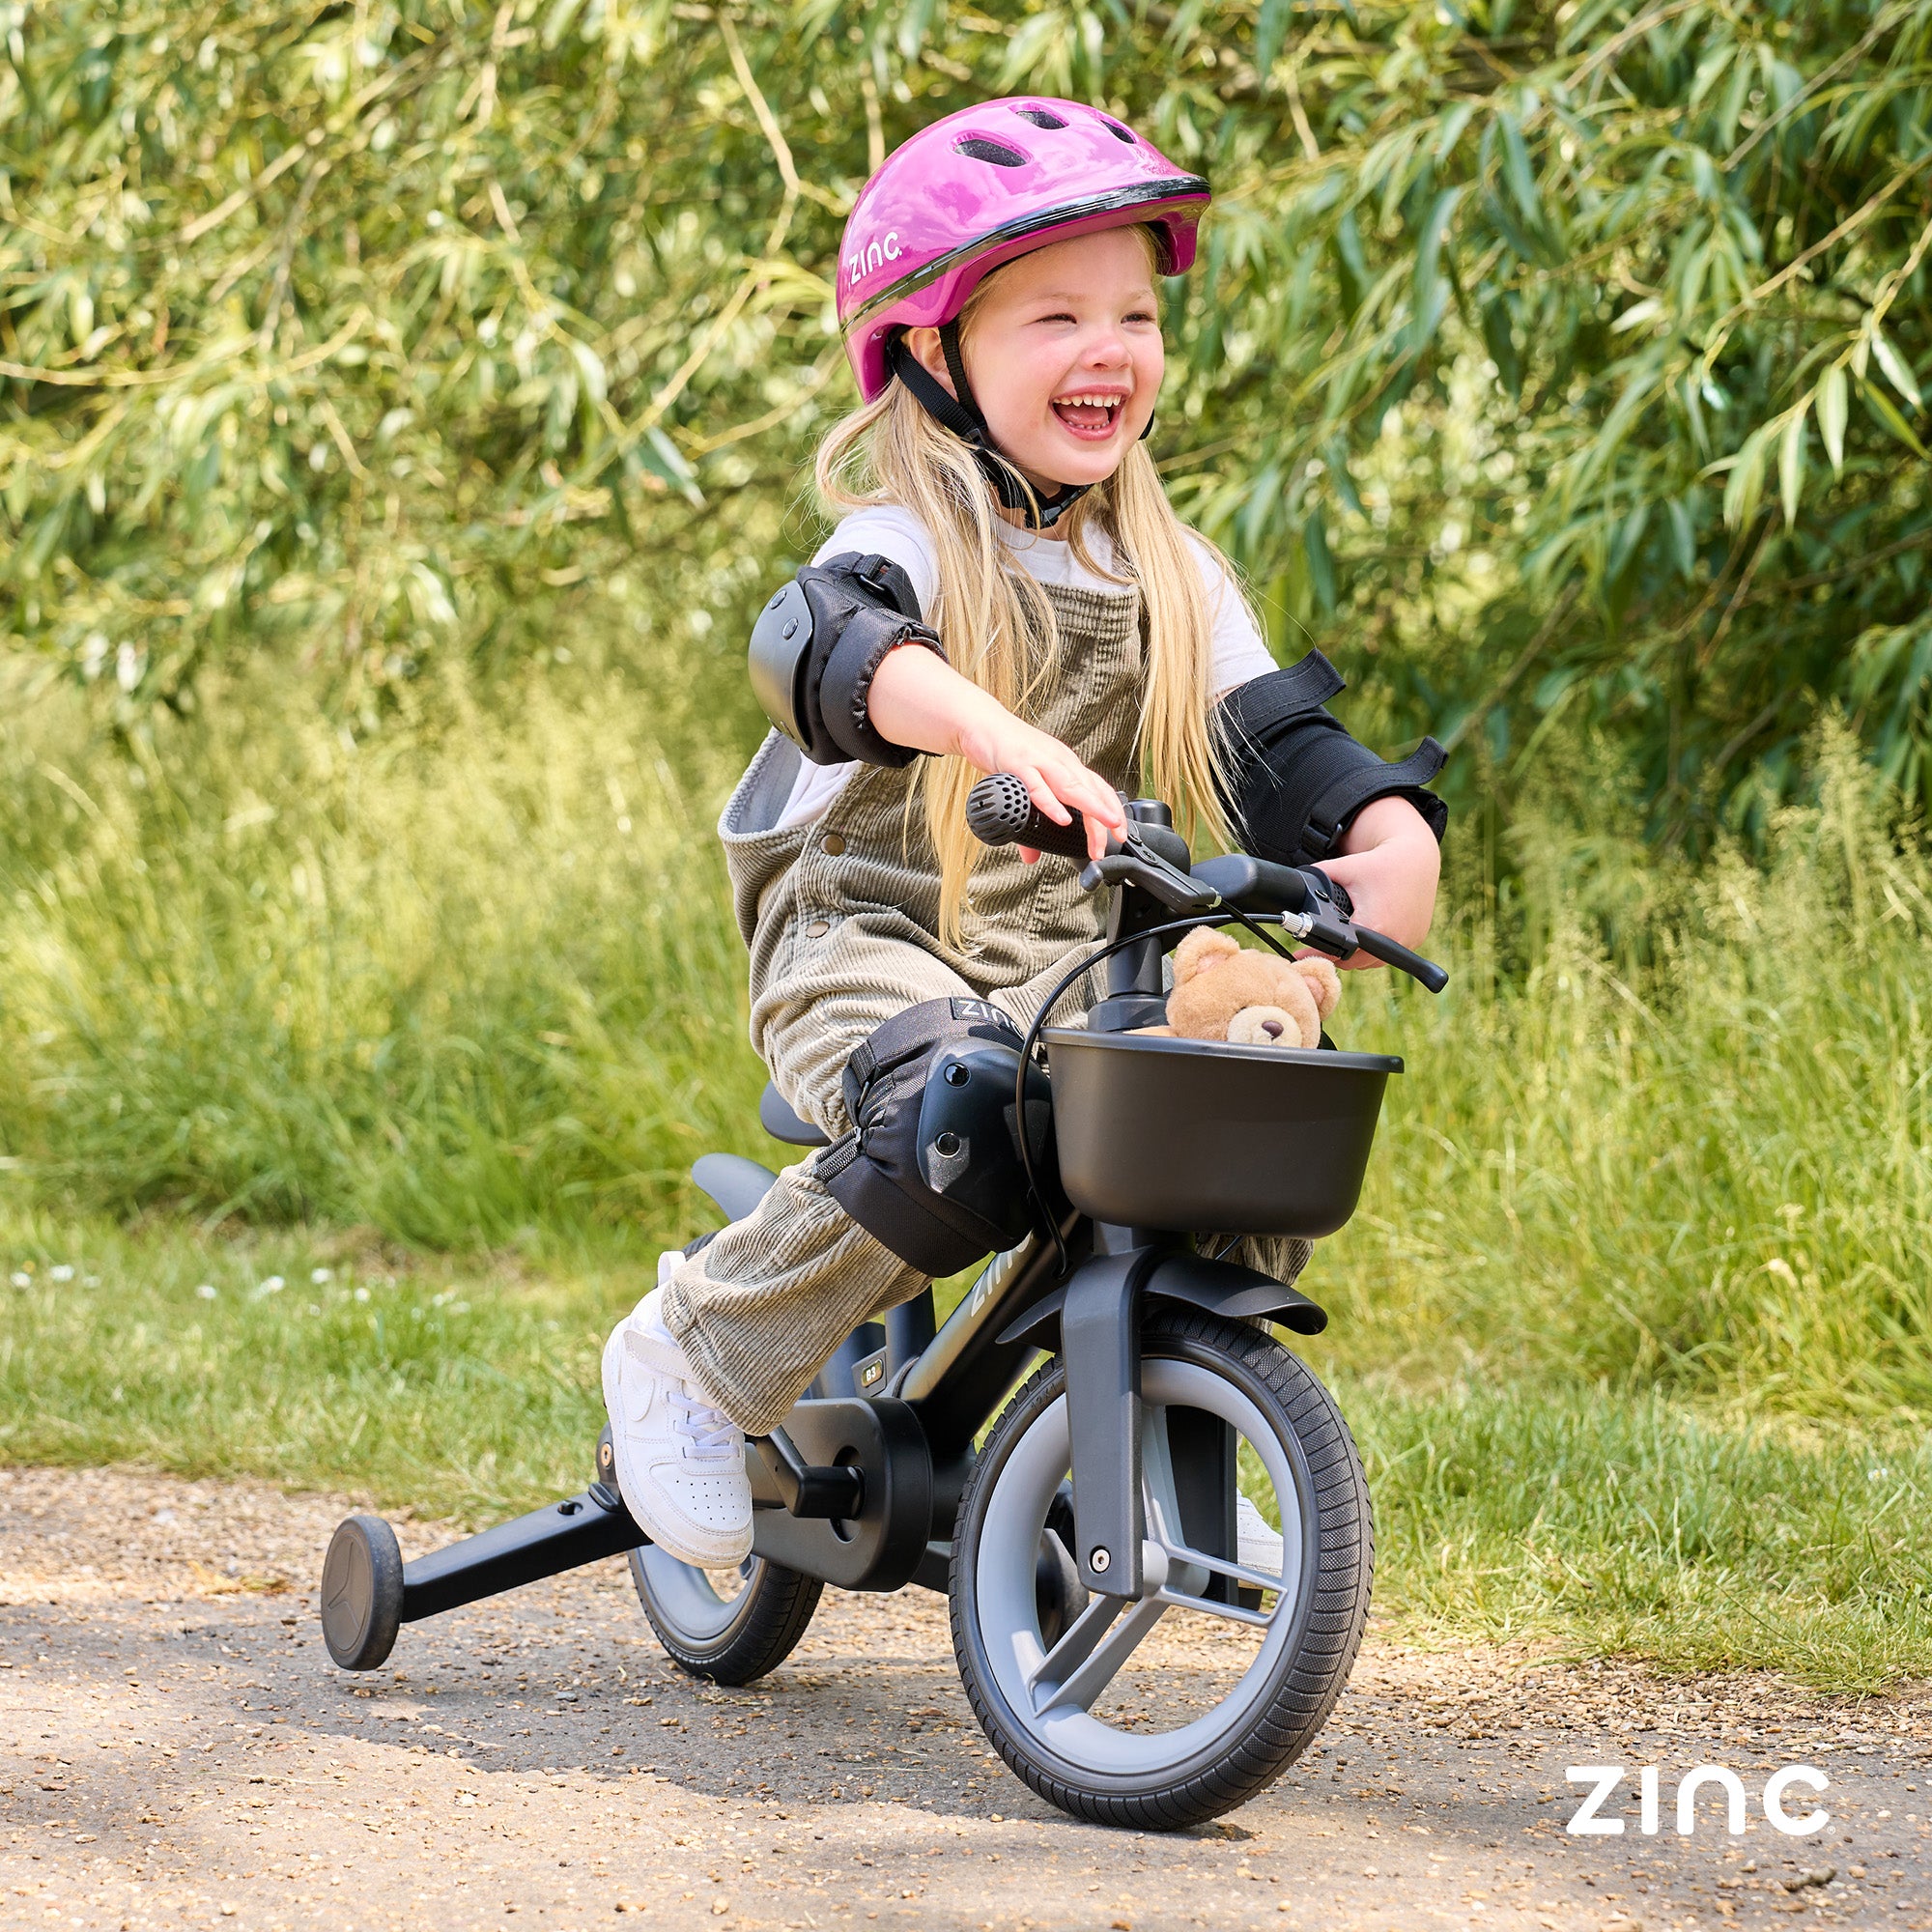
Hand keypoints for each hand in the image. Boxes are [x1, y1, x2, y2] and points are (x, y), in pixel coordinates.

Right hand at [868, 643, 1126, 860]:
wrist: (980, 724)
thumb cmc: (1006, 752)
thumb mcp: (1023, 788)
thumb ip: (1031, 823)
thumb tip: (1032, 856)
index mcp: (1065, 765)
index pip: (1098, 787)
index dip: (1113, 810)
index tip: (1121, 833)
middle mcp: (1059, 761)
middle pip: (1090, 790)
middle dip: (1106, 816)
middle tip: (1116, 838)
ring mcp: (1039, 760)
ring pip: (1072, 786)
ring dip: (1091, 808)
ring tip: (1103, 828)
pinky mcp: (1018, 763)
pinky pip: (1037, 785)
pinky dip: (1051, 803)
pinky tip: (1061, 818)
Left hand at [1315, 796, 1440, 969]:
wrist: (1417, 858)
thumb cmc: (1379, 863)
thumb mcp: (1344, 868)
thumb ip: (1316, 878)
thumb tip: (1291, 885)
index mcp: (1374, 926)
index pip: (1338, 952)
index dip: (1317, 953)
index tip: (1300, 956)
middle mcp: (1393, 940)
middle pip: (1353, 962)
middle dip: (1334, 955)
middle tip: (1318, 945)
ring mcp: (1407, 942)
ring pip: (1370, 962)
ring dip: (1355, 956)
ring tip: (1341, 939)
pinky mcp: (1415, 940)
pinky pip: (1386, 955)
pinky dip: (1372, 950)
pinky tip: (1363, 937)